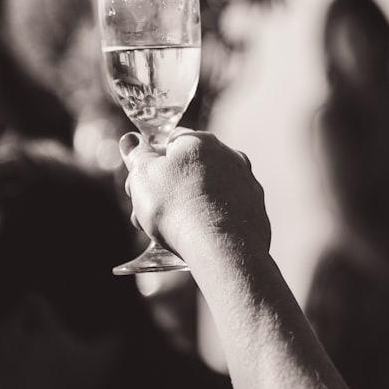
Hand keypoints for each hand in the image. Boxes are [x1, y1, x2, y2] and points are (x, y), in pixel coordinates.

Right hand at [120, 128, 270, 262]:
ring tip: (170, 233)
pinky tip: (200, 238)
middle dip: (168, 188)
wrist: (221, 248)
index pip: (171, 141)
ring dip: (189, 205)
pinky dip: (213, 221)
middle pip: (190, 168)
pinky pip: (227, 212)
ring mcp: (247, 184)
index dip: (151, 162)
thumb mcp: (143, 177)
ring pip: (209, 191)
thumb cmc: (176, 207)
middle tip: (148, 214)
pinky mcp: (257, 211)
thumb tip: (131, 140)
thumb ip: (137, 155)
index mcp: (201, 142)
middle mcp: (230, 157)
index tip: (140, 185)